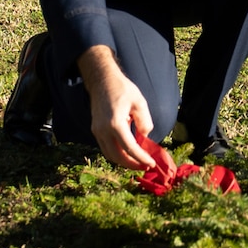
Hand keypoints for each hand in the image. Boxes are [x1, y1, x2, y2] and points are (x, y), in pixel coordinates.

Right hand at [77, 46, 155, 169]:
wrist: (102, 81)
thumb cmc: (122, 89)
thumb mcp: (140, 103)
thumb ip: (145, 122)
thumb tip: (145, 137)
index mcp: (115, 124)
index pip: (130, 148)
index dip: (141, 158)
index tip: (151, 163)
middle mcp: (103, 130)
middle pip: (118, 156)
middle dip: (132, 164)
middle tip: (145, 166)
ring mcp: (97, 131)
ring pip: (110, 155)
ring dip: (124, 162)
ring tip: (138, 162)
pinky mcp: (95, 130)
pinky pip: (106, 148)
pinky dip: (117, 154)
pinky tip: (128, 153)